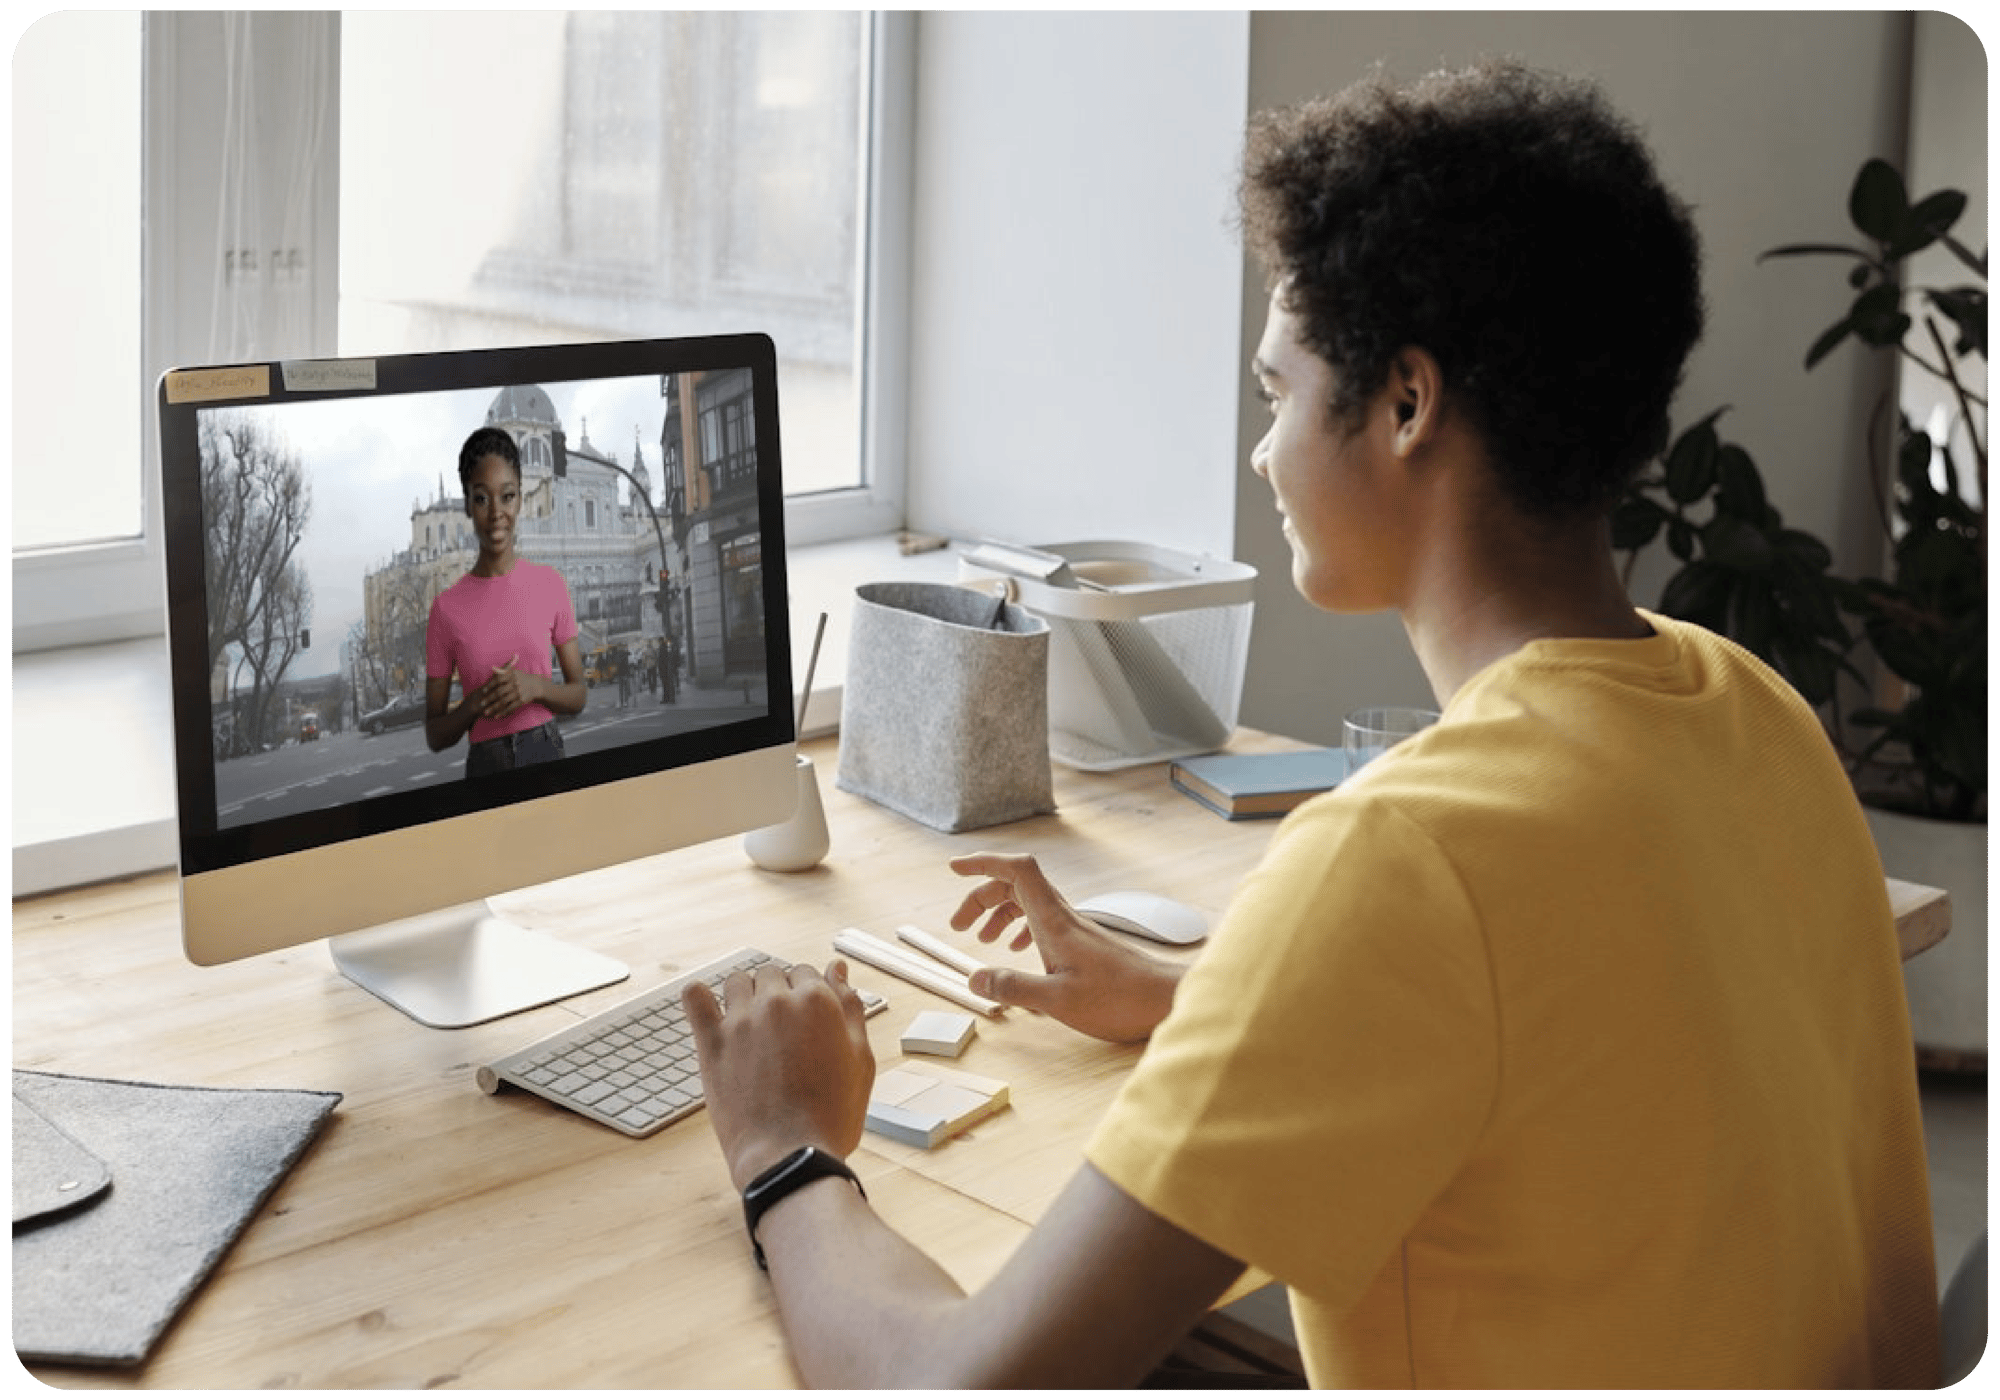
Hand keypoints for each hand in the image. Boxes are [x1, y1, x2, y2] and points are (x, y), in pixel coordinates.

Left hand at [473, 654, 533, 718]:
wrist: (536, 686)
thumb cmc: (522, 678)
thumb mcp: (514, 671)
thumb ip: (503, 669)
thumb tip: (493, 668)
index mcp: (512, 676)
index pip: (498, 680)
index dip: (490, 685)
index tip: (484, 691)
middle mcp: (515, 684)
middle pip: (499, 692)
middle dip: (489, 699)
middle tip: (481, 704)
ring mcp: (518, 693)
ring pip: (503, 701)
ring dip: (494, 708)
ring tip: (486, 712)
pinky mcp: (521, 701)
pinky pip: (510, 708)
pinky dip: (503, 712)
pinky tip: (497, 716)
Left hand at [684, 960, 874, 1189]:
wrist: (790, 1157)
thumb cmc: (830, 1116)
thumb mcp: (861, 1060)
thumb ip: (851, 1007)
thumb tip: (838, 970)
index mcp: (817, 1001)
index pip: (806, 972)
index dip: (807, 994)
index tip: (804, 1019)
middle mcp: (778, 1002)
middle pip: (772, 973)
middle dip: (777, 993)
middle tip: (780, 1030)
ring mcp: (742, 1020)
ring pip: (738, 981)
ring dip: (745, 994)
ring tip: (750, 1024)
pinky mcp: (712, 1042)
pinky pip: (694, 997)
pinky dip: (698, 996)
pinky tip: (707, 1007)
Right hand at [948, 853, 1181, 1043]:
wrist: (1166, 999)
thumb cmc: (1120, 999)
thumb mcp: (1058, 1001)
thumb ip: (1014, 988)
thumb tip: (974, 978)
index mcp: (1054, 920)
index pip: (1016, 870)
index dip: (984, 862)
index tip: (955, 868)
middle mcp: (1063, 916)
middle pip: (1015, 884)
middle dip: (981, 896)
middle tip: (959, 925)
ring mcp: (1074, 928)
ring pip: (1028, 902)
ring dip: (999, 913)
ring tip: (983, 939)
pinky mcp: (1082, 943)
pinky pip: (1042, 920)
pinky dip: (1021, 927)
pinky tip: (1016, 950)